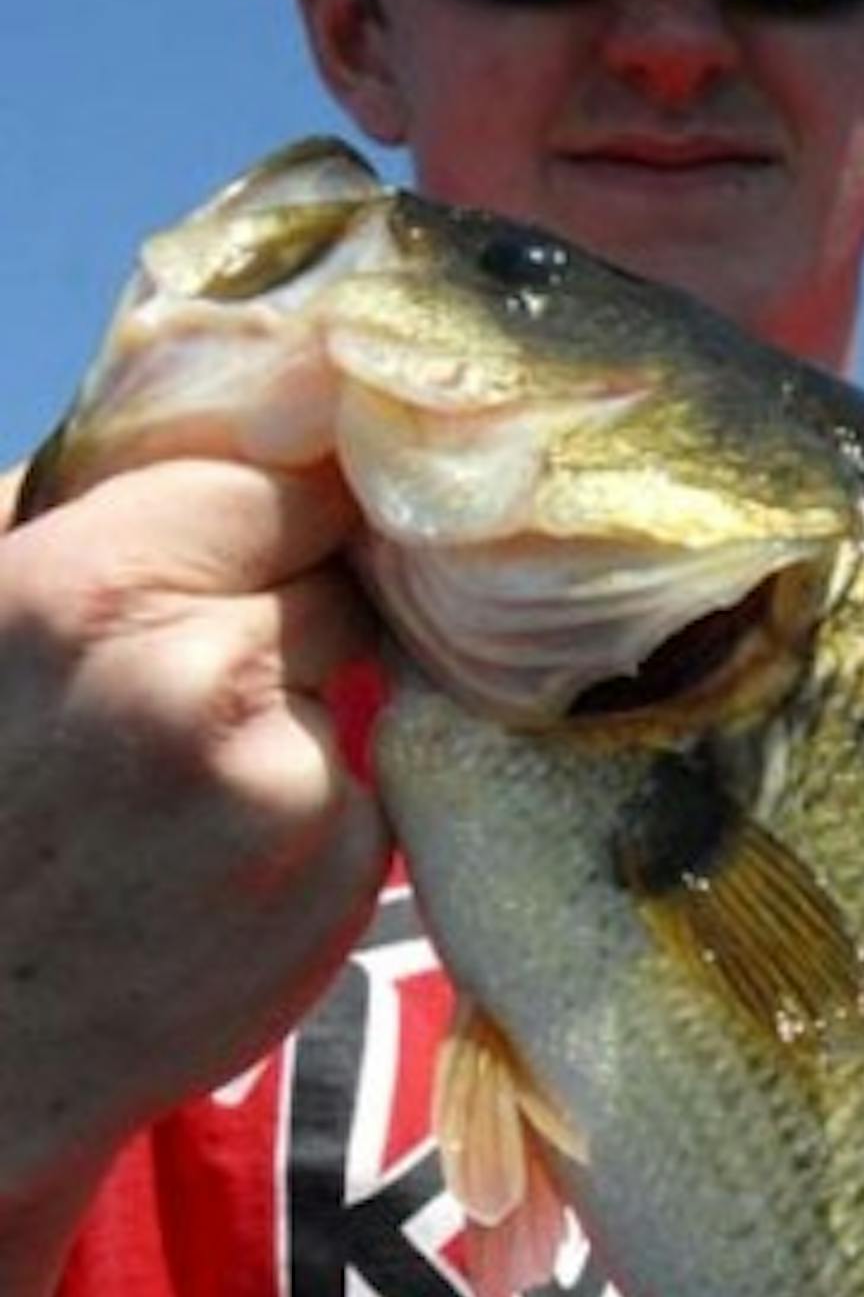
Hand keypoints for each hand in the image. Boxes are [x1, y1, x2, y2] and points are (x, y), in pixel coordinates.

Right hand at [0, 453, 388, 1217]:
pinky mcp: (340, 886)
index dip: (278, 505)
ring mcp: (290, 797)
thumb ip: (68, 500)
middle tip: (205, 663)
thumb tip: (212, 410)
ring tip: (183, 773)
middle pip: (336, 581)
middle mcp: (205, 686)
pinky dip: (315, 802)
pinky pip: (363, 790)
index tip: (277, 520)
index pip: (283, 484)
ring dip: (302, 706)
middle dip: (289, 605)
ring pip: (359, 685)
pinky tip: (216, 848)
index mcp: (94, 594)